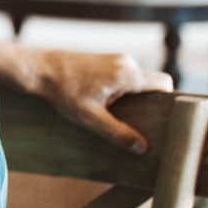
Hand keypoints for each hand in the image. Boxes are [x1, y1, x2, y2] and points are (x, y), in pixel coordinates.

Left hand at [32, 49, 171, 153]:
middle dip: (149, 104)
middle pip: (151, 85)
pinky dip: (122, 92)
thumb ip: (117, 133)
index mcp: (127, 74)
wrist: (39, 69)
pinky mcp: (106, 60)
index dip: (169, 101)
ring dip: (133, 99)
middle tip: (142, 125)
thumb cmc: (63, 92)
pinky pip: (125, 77)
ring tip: (120, 118)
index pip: (164, 84)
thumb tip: (142, 148)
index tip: (164, 119)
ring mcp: (116, 59)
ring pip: (137, 82)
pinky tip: (108, 106)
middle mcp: (126, 62)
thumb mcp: (90, 117)